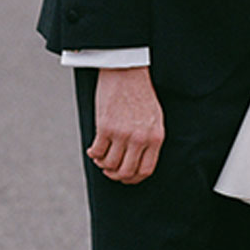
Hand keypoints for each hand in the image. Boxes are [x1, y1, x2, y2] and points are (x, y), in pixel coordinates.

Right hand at [88, 67, 164, 184]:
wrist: (128, 72)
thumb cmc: (141, 93)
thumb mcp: (155, 117)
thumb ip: (150, 139)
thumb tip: (139, 159)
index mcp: (156, 137)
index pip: (146, 170)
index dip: (134, 178)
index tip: (126, 177)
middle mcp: (140, 139)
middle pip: (127, 171)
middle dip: (116, 176)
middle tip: (110, 171)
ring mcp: (123, 134)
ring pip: (110, 164)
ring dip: (103, 165)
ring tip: (101, 158)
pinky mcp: (106, 127)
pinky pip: (97, 152)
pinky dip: (93, 155)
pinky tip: (93, 150)